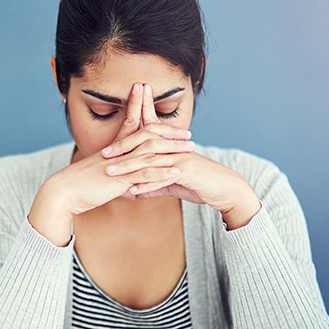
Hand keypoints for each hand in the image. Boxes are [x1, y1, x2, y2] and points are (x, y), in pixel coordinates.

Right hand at [28, 83, 193, 244]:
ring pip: (150, 153)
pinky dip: (161, 172)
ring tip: (190, 148)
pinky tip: (177, 171)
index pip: (130, 124)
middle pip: (146, 135)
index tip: (155, 104)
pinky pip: (144, 174)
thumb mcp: (97, 179)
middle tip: (188, 132)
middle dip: (168, 133)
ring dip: (172, 150)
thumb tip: (124, 185)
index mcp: (111, 150)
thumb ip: (113, 179)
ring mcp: (118, 166)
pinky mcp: (118, 180)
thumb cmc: (76, 188)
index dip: (142, 111)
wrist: (60, 193)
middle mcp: (116, 154)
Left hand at [102, 84, 260, 228]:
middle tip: (103, 154)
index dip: (125, 139)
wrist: (225, 190)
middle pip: (143, 142)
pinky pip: (163, 176)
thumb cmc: (199, 185)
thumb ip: (153, 185)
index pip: (145, 136)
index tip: (106, 147)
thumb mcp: (172, 184)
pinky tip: (132, 191)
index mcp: (170, 146)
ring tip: (111, 172)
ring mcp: (180, 157)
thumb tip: (134, 191)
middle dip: (122, 147)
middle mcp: (174, 147)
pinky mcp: (187, 170)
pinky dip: (146, 184)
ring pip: (149, 159)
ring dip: (128, 166)